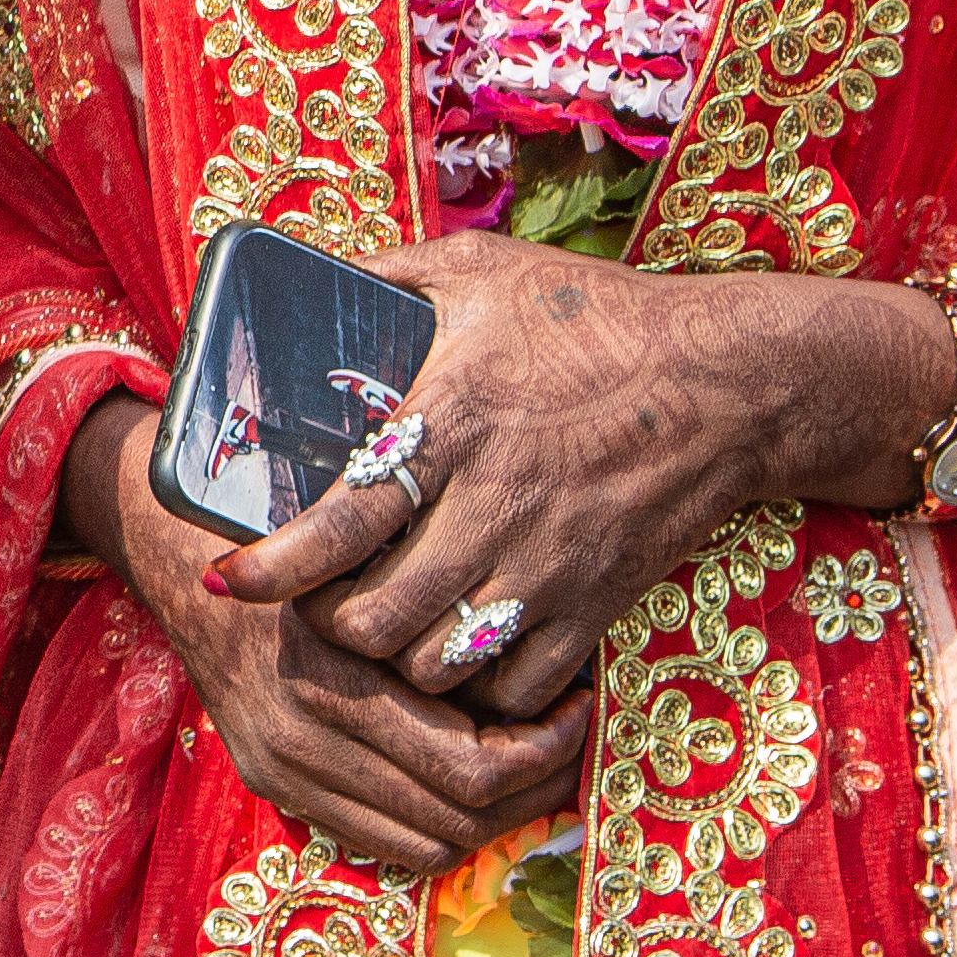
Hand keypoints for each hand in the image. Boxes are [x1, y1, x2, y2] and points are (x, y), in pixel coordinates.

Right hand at [63, 395, 584, 874]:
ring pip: (428, 841)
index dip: (542, 752)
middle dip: (533, 788)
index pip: (470, 767)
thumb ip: (441, 621)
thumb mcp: (368, 558)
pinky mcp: (275, 786)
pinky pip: (384, 843)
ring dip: (494, 815)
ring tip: (530, 762)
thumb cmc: (296, 539)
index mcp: (330, 681)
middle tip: (568, 738)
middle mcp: (302, 742)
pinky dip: (439, 823)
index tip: (574, 706)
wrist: (186, 558)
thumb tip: (542, 665)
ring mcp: (283, 771)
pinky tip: (466, 779)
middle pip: (458, 817)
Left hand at [225, 229, 947, 727]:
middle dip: (327, 626)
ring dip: (397, 659)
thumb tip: (304, 268)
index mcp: (451, 426)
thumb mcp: (479, 272)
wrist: (730, 382)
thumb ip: (385, 276)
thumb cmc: (595, 318)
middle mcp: (494, 510)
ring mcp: (549, 567)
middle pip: (376, 620)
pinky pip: (519, 688)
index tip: (226, 575)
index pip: (338, 521)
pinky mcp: (598, 603)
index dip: (271, 565)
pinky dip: (479, 685)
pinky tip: (463, 649)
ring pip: (440, 667)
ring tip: (383, 625)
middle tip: (316, 601)